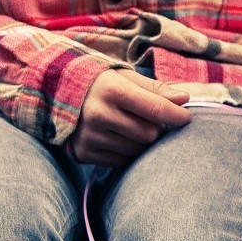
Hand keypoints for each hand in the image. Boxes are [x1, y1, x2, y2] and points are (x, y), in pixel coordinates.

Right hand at [70, 68, 192, 165]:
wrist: (54, 94)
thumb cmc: (99, 83)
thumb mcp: (124, 78)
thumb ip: (155, 89)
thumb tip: (184, 99)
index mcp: (111, 89)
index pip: (155, 108)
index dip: (176, 115)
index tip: (187, 119)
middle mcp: (98, 114)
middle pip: (149, 134)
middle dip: (156, 129)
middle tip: (150, 120)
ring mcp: (89, 136)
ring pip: (137, 151)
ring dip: (142, 142)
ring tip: (130, 127)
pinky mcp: (83, 153)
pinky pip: (121, 162)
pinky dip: (126, 153)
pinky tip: (118, 139)